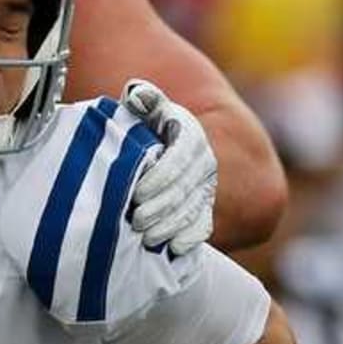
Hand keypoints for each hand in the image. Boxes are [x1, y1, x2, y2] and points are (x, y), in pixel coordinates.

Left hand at [121, 80, 216, 254]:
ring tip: (147, 237)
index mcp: (189, 135)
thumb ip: (144, 99)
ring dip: (170, 227)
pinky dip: (190, 239)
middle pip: (183, 191)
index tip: (137, 193)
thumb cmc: (152, 125)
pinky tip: (172, 249)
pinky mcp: (206, 209)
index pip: (176, 161)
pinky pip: (204, 227)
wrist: (179, 144)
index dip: (158, 179)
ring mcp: (206, 187)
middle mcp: (203, 163)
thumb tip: (136, 93)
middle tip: (136, 221)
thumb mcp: (150, 109)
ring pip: (192, 211)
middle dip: (159, 208)